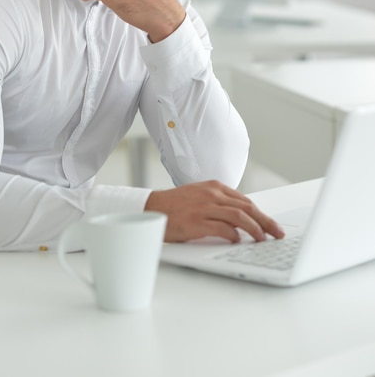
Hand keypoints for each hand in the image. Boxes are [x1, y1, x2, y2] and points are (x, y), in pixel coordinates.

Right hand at [144, 180, 284, 242]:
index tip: (272, 225)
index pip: (245, 201)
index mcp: (215, 187)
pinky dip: (233, 235)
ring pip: (239, 217)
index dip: (261, 214)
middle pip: (247, 208)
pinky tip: (237, 241)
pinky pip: (222, 229)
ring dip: (255, 229)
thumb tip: (241, 220)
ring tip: (262, 240)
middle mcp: (212, 194)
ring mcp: (204, 207)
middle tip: (278, 233)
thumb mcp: (200, 196)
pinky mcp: (196, 221)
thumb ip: (219, 203)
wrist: (151, 208)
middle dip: (266, 221)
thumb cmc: (176, 206)